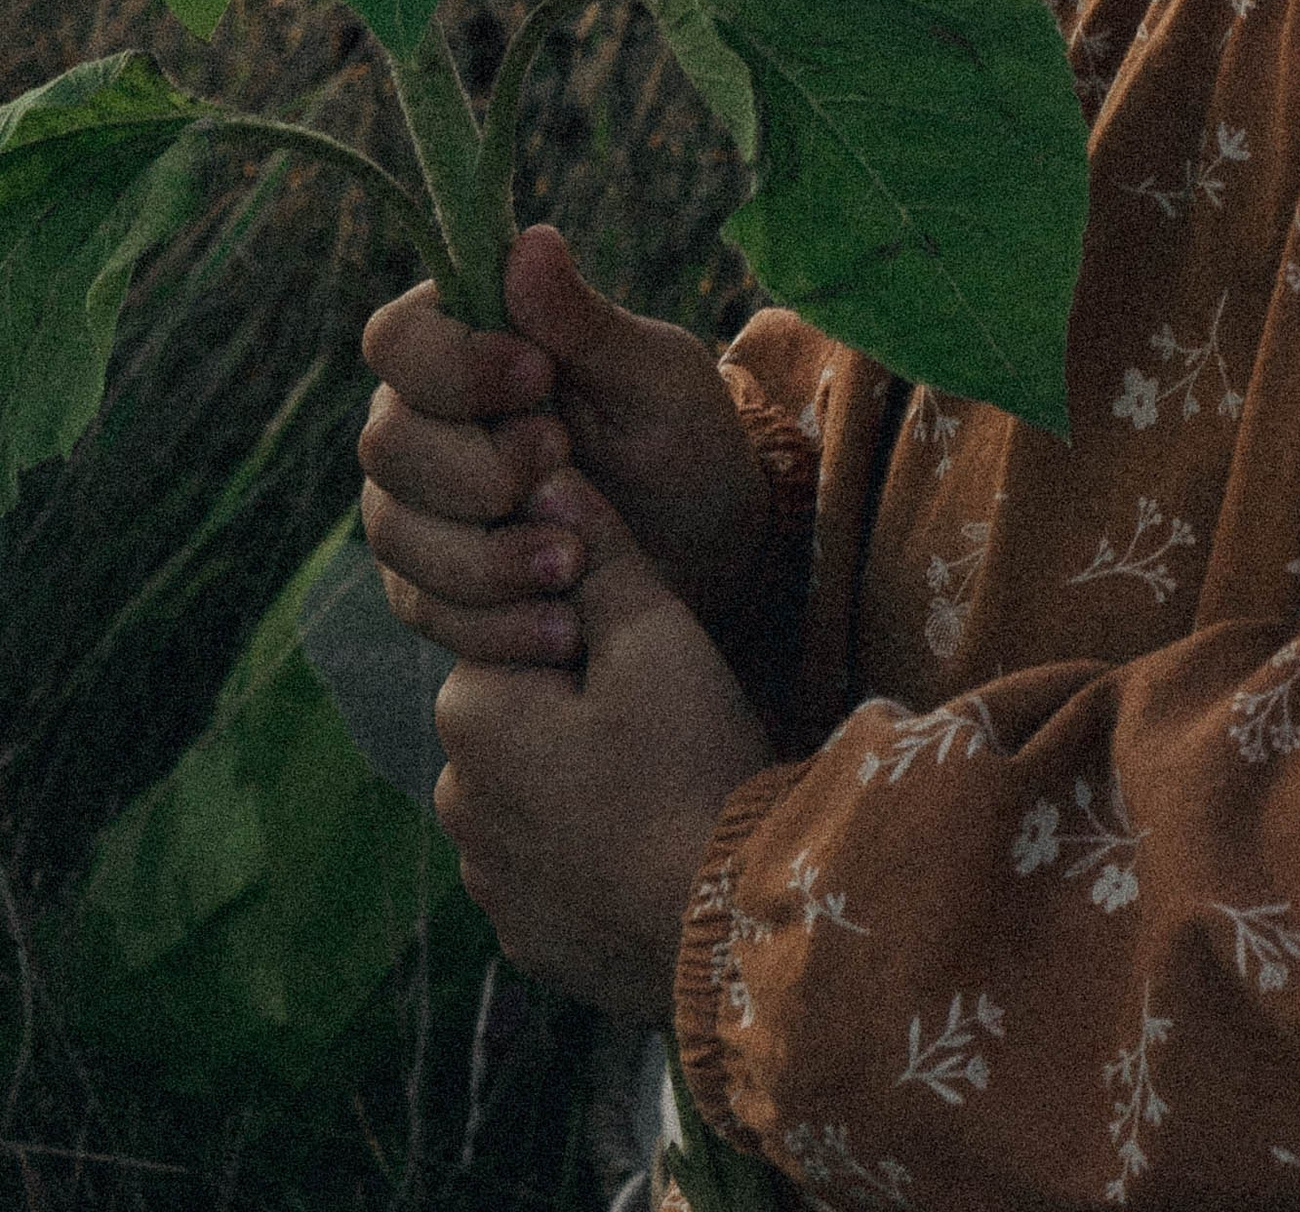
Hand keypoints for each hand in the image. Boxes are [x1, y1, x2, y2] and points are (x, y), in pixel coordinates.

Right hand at [361, 224, 771, 664]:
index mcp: (467, 345)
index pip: (396, 339)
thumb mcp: (655, 377)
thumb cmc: (681, 438)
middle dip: (474, 470)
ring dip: (483, 556)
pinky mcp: (434, 589)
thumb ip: (586, 321)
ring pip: (394, 534)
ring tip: (574, 562)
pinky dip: (493, 625)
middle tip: (565, 469)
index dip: (451, 363)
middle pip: (384, 445)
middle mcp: (424, 423)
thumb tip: (530, 239)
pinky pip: (426, 611)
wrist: (708, 552)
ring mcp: (419, 509)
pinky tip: (564, 628)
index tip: (538, 375)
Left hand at [434, 470, 774, 1018]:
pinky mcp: (524, 942)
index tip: (651, 663)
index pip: (515, 631)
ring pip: (534, 793)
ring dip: (582, 783)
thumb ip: (595, 552)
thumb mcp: (656, 635)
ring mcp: (485, 882)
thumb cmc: (692, 763)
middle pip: (522, 714)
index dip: (590, 632)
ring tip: (667, 793)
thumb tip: (542, 474)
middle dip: (580, 708)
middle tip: (669, 726)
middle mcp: (452, 798)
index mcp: (469, 710)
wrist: (730, 930)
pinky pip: (551, 867)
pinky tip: (654, 850)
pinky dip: (590, 854)